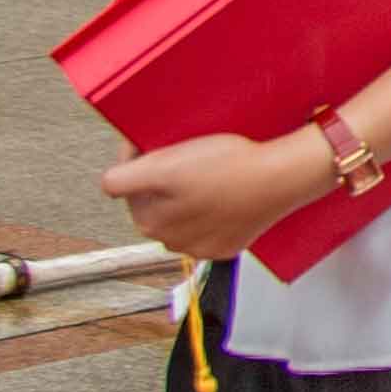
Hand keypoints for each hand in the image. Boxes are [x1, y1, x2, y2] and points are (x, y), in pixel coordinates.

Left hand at [101, 129, 330, 263]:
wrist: (281, 178)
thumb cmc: (231, 168)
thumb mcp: (165, 165)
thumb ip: (123, 180)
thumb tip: (108, 185)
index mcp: (148, 221)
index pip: (124, 186)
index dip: (139, 160)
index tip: (156, 146)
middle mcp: (169, 240)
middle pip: (150, 201)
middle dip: (162, 181)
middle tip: (186, 159)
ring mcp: (198, 245)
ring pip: (178, 214)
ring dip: (186, 195)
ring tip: (208, 175)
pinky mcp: (224, 245)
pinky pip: (206, 225)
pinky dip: (211, 209)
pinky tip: (223, 194)